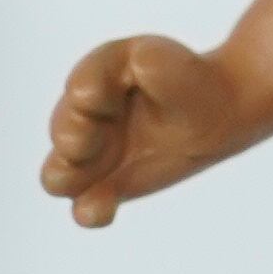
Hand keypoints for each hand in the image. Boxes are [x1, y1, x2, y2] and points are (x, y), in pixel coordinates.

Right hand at [41, 35, 243, 225]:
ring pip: (61, 172)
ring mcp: (93, 153)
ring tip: (88, 183)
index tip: (98, 98)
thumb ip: (156, 61)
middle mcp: (86, 116)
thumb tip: (140, 62)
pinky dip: (90, 210)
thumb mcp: (177, 65)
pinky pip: (87, 204)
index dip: (88, 95)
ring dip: (69, 177)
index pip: (84, 86)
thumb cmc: (187, 81)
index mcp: (99, 76)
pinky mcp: (106, 185)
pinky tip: (100, 212)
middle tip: (88, 143)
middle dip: (72, 136)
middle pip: (63, 130)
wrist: (212, 114)